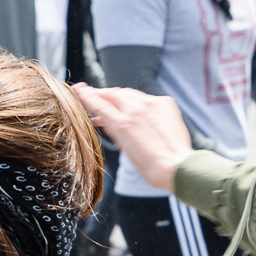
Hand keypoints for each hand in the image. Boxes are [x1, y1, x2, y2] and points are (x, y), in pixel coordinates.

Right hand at [74, 85, 192, 191]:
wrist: (176, 165)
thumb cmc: (150, 165)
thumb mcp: (125, 148)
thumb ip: (114, 129)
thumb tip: (104, 119)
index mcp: (122, 123)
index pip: (99, 103)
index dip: (87, 95)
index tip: (79, 89)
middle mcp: (135, 109)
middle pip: (113, 93)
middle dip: (103, 94)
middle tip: (95, 95)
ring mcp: (151, 104)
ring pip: (130, 93)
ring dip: (120, 97)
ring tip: (115, 103)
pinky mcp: (165, 103)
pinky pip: (147, 98)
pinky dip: (140, 102)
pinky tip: (139, 109)